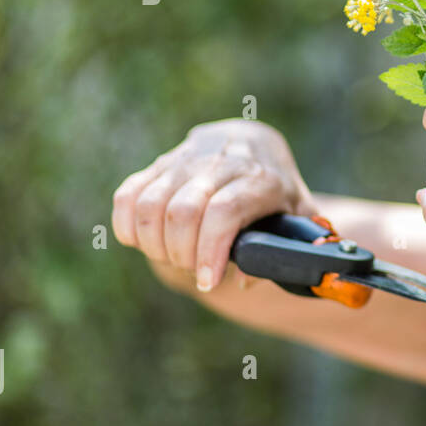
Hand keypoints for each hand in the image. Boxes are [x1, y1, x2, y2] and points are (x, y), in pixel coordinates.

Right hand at [112, 119, 317, 291]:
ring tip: (174, 257)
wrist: (256, 145)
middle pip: (183, 212)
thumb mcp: (297, 218)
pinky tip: (145, 242)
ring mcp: (187, 159)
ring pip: (150, 204)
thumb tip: (244, 279)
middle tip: (195, 270)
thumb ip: (284, 250)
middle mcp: (222, 163)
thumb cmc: (278, 194)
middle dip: (182, 254)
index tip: (208, 281)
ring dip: (155, 244)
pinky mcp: (160, 162)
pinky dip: (128, 226)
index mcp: (262, 179)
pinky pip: (128, 194)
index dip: (210, 250)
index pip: (224, 211)